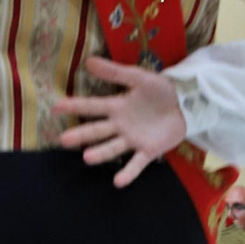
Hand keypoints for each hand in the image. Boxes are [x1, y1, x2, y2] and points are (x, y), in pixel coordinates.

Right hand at [53, 56, 188, 186]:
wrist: (189, 104)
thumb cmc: (161, 90)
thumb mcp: (140, 77)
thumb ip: (116, 72)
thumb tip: (89, 61)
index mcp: (117, 106)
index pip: (91, 106)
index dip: (74, 106)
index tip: (55, 107)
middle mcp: (120, 125)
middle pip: (97, 130)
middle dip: (80, 135)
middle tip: (64, 140)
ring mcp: (133, 139)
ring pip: (113, 148)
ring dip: (100, 153)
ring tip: (87, 158)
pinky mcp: (149, 150)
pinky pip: (137, 163)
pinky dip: (128, 173)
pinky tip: (118, 182)